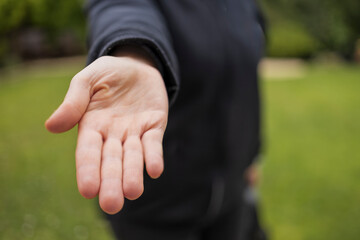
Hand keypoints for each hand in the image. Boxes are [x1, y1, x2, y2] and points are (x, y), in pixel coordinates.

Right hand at [45, 52, 167, 213]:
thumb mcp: (87, 80)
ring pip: (133, 157)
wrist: (137, 65)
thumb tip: (51, 126)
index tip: (88, 190)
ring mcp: (135, 132)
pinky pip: (154, 143)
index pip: (88, 152)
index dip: (88, 170)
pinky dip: (154, 156)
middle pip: (111, 162)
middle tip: (111, 205)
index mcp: (92, 126)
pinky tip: (155, 170)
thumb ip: (73, 101)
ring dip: (133, 174)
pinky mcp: (154, 126)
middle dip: (111, 182)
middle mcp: (113, 135)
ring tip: (133, 192)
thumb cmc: (107, 73)